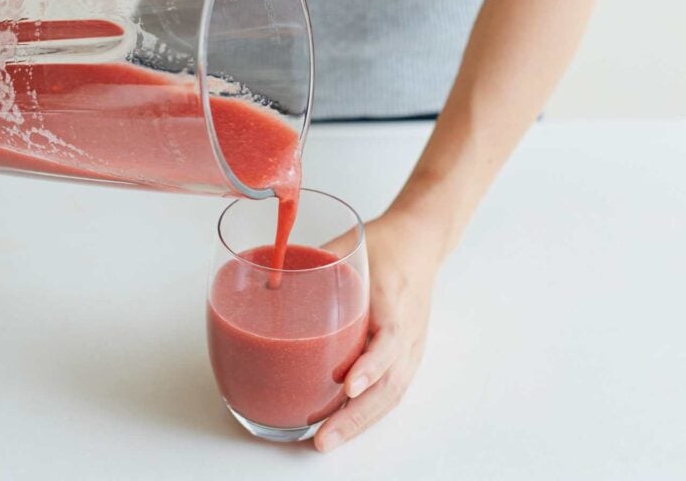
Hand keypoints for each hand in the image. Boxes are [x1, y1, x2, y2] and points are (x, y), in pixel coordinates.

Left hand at [314, 207, 446, 451]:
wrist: (421, 243)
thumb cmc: (385, 246)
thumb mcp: (347, 246)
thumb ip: (311, 265)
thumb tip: (265, 283)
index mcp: (395, 303)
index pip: (388, 341)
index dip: (370, 366)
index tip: (348, 385)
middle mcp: (407, 333)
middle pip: (389, 386)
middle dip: (355, 417)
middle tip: (323, 437)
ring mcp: (410, 349)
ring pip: (389, 397)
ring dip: (357, 423)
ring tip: (325, 442)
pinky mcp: (404, 358)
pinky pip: (388, 392)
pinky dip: (365, 414)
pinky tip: (339, 426)